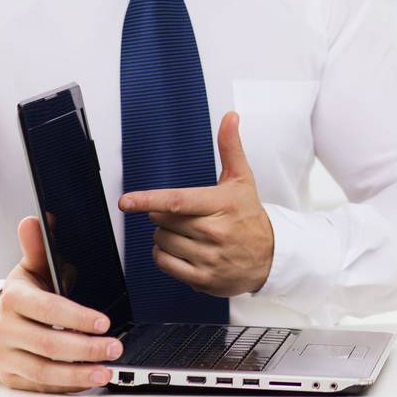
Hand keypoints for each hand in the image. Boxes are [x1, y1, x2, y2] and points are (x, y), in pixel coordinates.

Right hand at [0, 216, 122, 391]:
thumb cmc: (23, 294)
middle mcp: (7, 329)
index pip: (47, 308)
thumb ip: (38, 246)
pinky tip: (89, 379)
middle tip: (115, 346)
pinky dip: (68, 385)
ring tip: (107, 370)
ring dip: (79, 373)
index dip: (76, 317)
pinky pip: (42, 386)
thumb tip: (36, 219)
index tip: (104, 322)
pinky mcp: (13, 377)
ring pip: (45, 371)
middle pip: (49, 343)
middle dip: (86, 348)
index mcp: (14, 298)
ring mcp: (8, 356)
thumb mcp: (31, 268)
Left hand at [119, 112, 274, 296]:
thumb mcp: (242, 179)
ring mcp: (209, 257)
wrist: (270, 256)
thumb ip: (231, 148)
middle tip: (183, 214)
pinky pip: (164, 264)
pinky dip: (164, 255)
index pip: (178, 201)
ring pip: (161, 242)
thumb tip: (230, 117)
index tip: (126, 202)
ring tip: (186, 232)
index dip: (148, 200)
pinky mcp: (202, 279)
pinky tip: (180, 249)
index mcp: (222, 205)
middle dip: (164, 215)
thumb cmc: (249, 215)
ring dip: (164, 236)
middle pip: (164, 221)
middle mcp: (215, 232)